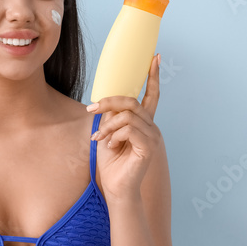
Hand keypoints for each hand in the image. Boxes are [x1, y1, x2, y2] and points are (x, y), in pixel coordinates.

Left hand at [87, 53, 163, 200]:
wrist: (116, 188)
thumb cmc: (111, 164)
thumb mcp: (108, 134)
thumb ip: (111, 117)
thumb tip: (104, 101)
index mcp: (143, 122)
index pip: (151, 95)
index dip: (153, 76)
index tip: (155, 57)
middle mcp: (151, 127)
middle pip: (131, 102)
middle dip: (109, 102)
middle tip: (91, 109)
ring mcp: (152, 137)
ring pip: (127, 115)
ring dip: (108, 125)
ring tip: (100, 138)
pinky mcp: (148, 147)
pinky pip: (129, 129)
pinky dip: (115, 135)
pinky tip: (111, 145)